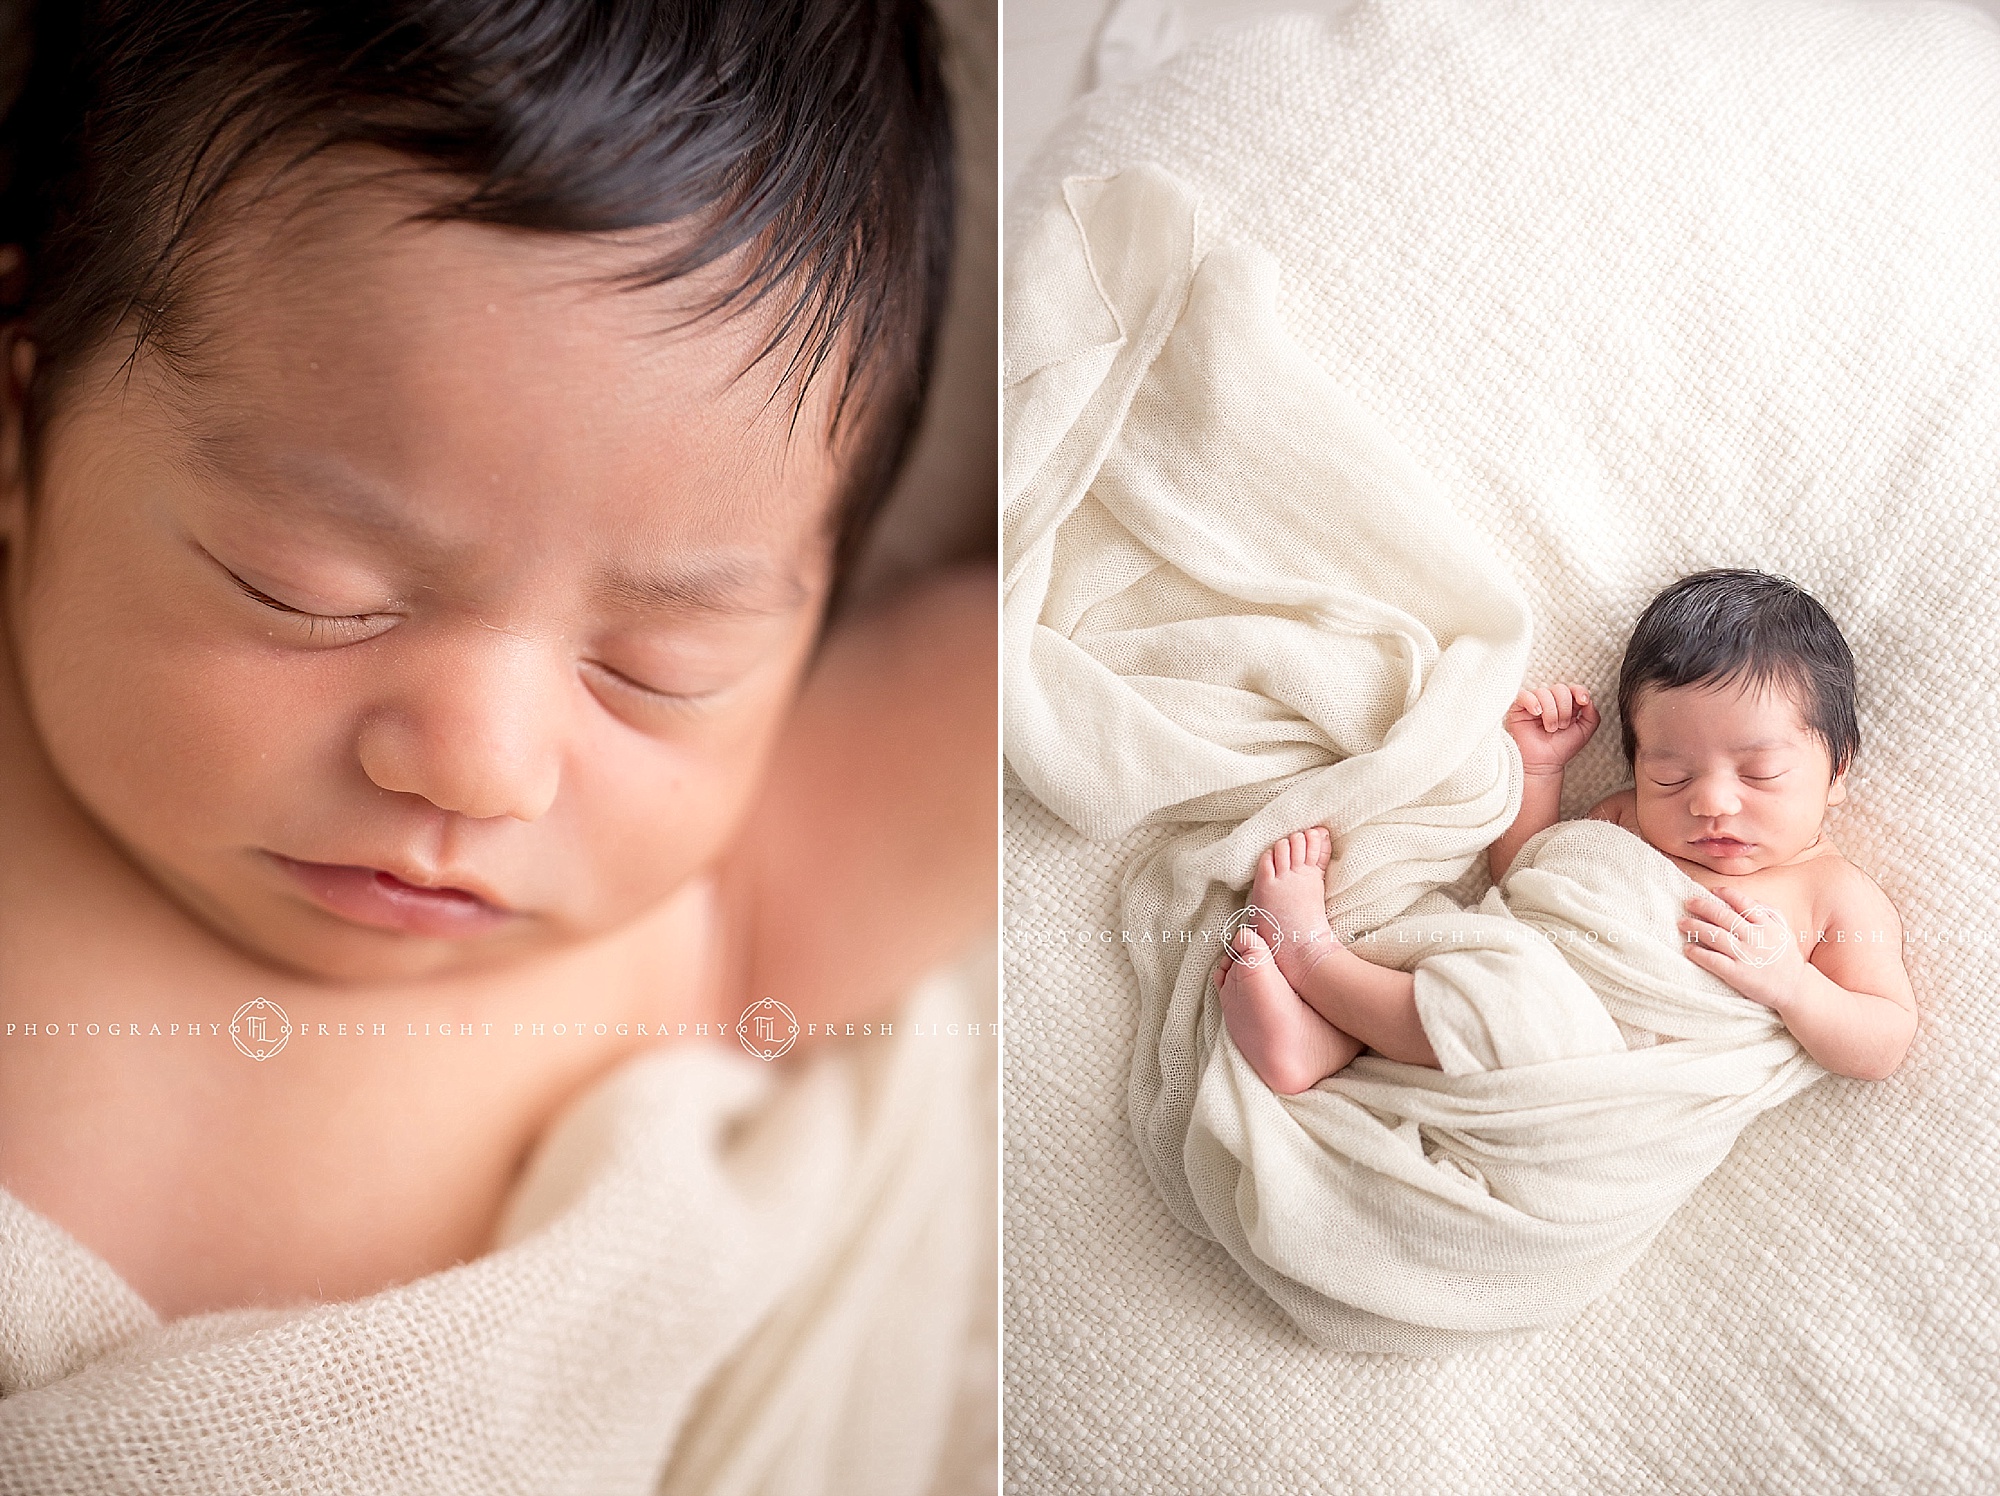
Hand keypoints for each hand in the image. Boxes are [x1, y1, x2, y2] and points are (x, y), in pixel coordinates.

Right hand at [1503, 683, 1599, 775]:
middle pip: (1560, 689)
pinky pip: (1524, 695)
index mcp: (1566, 705)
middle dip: (1565, 708)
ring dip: (1551, 712)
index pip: (1572, 688)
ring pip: (1544, 692)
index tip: (1583, 702)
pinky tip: (1537, 713)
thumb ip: (1592, 715)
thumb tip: (1587, 700)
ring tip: (1550, 728)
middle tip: (1562, 726)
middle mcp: (1550, 702)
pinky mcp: (1518, 708)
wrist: (1544, 764)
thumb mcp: (1585, 732)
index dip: (1579, 691)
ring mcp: (1534, 703)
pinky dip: (1532, 702)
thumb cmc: (1561, 749)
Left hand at [1678, 886, 1806, 1011]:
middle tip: (1687, 902)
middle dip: (1703, 907)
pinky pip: (1713, 960)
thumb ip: (1768, 912)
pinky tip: (1687, 949)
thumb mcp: (1783, 930)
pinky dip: (1698, 953)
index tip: (1712, 890)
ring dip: (1695, 927)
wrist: (1795, 988)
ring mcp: (1746, 955)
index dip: (1727, 894)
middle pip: (1724, 917)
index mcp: (1767, 925)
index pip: (1744, 903)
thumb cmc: (1785, 957)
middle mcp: (1755, 937)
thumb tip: (1745, 898)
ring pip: (1715, 936)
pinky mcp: (1737, 973)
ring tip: (1681, 923)